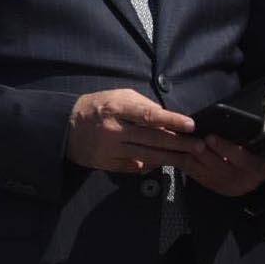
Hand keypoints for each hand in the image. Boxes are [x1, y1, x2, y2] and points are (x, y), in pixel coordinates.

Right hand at [65, 89, 200, 175]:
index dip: (171, 120)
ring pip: (147, 155)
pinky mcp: (107, 164)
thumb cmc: (96, 107)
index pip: (148, 115)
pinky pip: (135, 167)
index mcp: (116, 108)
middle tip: (199, 146)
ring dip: (171, 157)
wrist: (64, 127)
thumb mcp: (117, 96)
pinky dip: (151, 165)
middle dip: (179, 143)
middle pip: (152, 138)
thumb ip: (142, 105)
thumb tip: (168, 117)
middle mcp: (113, 130)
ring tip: (189, 157)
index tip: (190, 124)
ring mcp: (110, 149)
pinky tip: (164, 162)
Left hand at [177, 124, 264, 199]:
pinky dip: (186, 163)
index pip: (242, 160)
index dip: (226, 149)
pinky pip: (196, 176)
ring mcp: (226, 186)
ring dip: (191, 156)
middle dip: (203, 152)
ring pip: (205, 171)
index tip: (211, 136)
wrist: (253, 173)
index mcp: (260, 170)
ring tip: (182, 141)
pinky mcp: (212, 187)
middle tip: (192, 137)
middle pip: (219, 166)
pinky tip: (179, 150)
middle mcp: (243, 182)